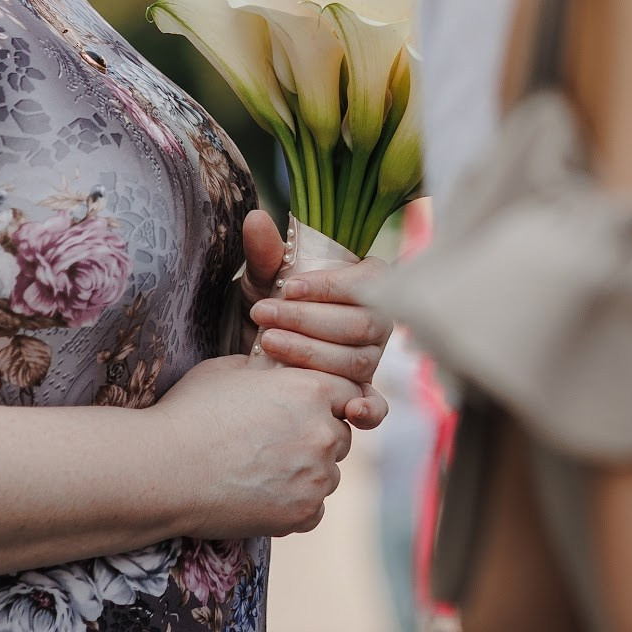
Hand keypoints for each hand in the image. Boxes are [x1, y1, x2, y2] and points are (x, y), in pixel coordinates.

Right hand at [151, 352, 359, 537]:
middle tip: (276, 445)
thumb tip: (278, 369)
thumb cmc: (188, 414)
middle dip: (316, 440)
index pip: (350, 394)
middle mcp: (323, 432)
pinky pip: (313, 511)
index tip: (307, 412)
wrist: (161, 470)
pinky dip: (294, 506)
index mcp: (311, 390)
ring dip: (306, 475)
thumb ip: (267, 369)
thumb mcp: (228, 371)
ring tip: (261, 472)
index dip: (329, 403)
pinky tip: (262, 496)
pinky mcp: (301, 512)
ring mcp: (315, 476)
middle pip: (341, 437)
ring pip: (328, 476)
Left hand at [240, 209, 391, 429]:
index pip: (366, 283)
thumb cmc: (269, 303)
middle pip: (360, 325)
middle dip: (308, 321)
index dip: (329, 287)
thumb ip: (265, 252)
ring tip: (266, 343)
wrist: (253, 348)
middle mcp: (378, 323)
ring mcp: (371, 360)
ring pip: (356, 362)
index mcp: (368, 284)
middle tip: (263, 315)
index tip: (287, 287)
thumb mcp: (263, 278)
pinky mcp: (358, 394)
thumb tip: (256, 219)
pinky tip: (349, 411)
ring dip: (310, 354)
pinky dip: (368, 411)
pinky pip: (376, 406)